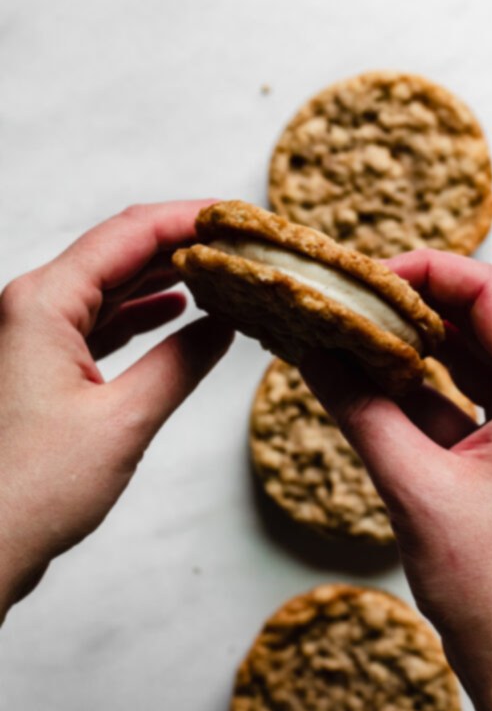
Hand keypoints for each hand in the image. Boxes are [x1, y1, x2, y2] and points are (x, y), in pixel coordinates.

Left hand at [0, 202, 232, 619]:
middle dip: (182, 243)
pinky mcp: (38, 364)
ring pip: (109, 284)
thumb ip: (180, 363)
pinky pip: (97, 319)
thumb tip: (225, 324)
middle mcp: (32, 307)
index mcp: (43, 304)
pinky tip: (177, 312)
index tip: (239, 217)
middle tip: (240, 244)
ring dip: (164, 277)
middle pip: (119, 250)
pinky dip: (140, 313)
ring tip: (221, 272)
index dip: (191, 217)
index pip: (130, 233)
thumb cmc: (31, 493)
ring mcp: (32, 334)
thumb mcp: (123, 422)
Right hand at [302, 251, 491, 710]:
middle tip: (353, 297)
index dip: (430, 271)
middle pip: (480, 319)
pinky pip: (457, 402)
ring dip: (412, 344)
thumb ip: (361, 411)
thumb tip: (313, 353)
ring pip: (467, 359)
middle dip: (415, 302)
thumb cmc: (491, 585)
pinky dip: (413, 389)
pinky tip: (364, 380)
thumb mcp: (414, 487)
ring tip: (351, 329)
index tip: (371, 276)